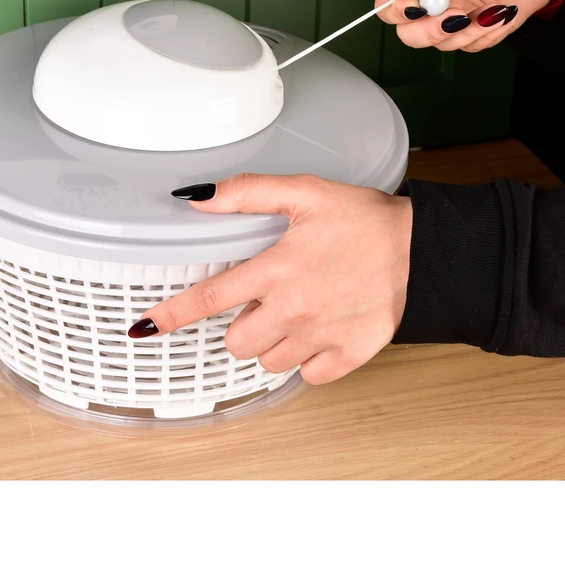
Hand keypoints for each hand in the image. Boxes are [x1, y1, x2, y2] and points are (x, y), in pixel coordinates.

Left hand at [127, 174, 412, 384]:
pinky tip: (317, 333)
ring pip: (268, 361)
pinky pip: (307, 375)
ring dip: (271, 342)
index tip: (144, 328)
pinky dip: (306, 360)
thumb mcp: (305, 192)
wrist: (423, 252)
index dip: (171, 315)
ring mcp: (320, 337)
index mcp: (277, 270)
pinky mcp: (347, 356)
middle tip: (262, 303)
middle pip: (236, 341)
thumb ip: (247, 193)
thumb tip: (198, 198)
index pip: (210, 298)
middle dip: (239, 326)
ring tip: (293, 314)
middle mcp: (293, 310)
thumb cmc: (364, 220)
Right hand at [375, 0, 559, 51]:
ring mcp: (449, 17)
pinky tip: (499, 11)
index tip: (417, 6)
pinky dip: (485, 32)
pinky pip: (468, 45)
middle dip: (428, 30)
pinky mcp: (471, 32)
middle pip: (407, 32)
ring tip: (487, 9)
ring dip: (464, 31)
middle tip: (453, 14)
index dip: (394, 9)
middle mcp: (429, 0)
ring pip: (437, 43)